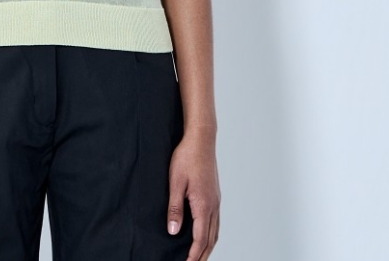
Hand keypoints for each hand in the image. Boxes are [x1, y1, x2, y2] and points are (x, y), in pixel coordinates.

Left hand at [167, 130, 220, 260]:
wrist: (201, 140)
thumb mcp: (175, 182)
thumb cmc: (186, 158)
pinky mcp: (215, 194)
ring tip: (199, 255)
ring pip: (215, 231)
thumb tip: (174, 232)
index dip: (194, 255)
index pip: (200, 239)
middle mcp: (213, 205)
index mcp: (203, 205)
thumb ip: (175, 208)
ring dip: (208, 245)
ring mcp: (216, 200)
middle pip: (210, 239)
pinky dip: (211, 233)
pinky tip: (204, 233)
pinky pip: (215, 220)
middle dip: (203, 255)